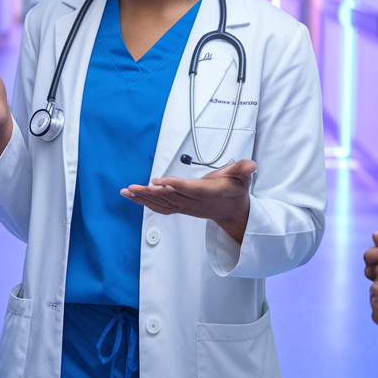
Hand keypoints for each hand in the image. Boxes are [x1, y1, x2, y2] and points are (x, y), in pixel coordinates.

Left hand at [121, 159, 255, 243]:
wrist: (232, 211)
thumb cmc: (235, 190)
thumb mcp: (243, 178)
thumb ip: (244, 170)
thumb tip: (251, 165)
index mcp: (207, 193)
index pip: (188, 189)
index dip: (173, 185)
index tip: (159, 182)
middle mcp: (193, 203)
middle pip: (169, 197)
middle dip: (150, 193)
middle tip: (134, 188)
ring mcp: (185, 207)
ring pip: (161, 203)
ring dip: (143, 198)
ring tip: (127, 191)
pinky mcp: (179, 208)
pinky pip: (159, 206)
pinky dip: (145, 202)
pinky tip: (132, 196)